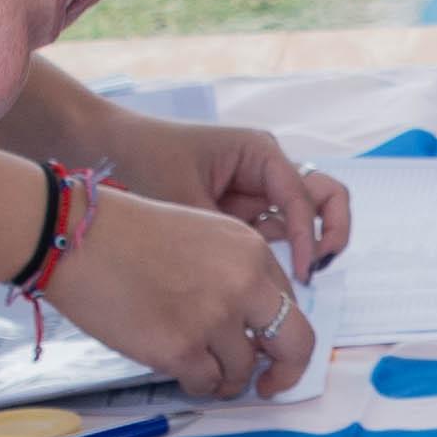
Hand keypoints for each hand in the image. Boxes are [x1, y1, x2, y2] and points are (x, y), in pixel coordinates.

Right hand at [46, 188, 314, 399]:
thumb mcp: (201, 235)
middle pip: (295, 343)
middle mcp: (242, 284)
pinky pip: (207, 384)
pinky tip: (180, 371)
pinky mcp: (179, 349)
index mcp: (251, 250)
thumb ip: (234, 272)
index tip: (267, 347)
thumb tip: (251, 325)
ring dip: (226, 378)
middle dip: (287, 370)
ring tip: (202, 370)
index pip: (289, 303)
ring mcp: (213, 318)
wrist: (75, 237)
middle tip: (270, 384)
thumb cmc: (127, 235)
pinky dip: (198, 385)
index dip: (279, 330)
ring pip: (243, 370)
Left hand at [97, 112, 348, 271]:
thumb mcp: (184, 199)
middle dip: (330, 232)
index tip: (302, 273)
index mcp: (259, 152)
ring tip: (289, 286)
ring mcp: (256, 191)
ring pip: (303, 219)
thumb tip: (252, 280)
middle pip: (324, 196)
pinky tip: (258, 284)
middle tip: (318, 268)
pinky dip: (275, 258)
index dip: (308, 236)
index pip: (304, 196)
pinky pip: (273, 234)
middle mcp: (266, 169)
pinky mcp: (241, 213)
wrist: (105, 151)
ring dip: (304, 248)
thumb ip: (221, 237)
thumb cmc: (142, 160)